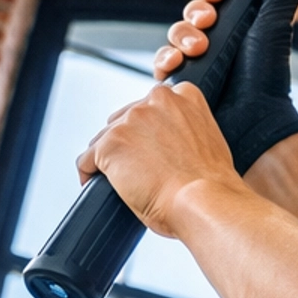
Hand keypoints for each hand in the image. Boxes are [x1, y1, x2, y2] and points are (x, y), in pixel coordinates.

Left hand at [78, 82, 238, 235]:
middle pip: (124, 118)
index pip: (152, 105)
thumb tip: (166, 144)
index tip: (150, 148)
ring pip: (103, 138)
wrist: (203, 202)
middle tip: (137, 169)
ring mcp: (131, 119)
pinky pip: (86, 160)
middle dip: (127, 142)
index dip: (148, 129)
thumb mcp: (208, 140)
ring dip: (109, 158)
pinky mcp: (110, 142)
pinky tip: (97, 185)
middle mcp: (157, 99)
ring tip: (121, 182)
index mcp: (185, 95)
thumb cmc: (211, 184)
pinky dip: (89, 173)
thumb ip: (185, 129)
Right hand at [154, 0, 297, 174]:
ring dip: (182, 36)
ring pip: (174, 36)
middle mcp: (214, 42)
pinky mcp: (180, 83)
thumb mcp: (274, 29)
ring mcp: (196, 63)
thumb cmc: (268, 77)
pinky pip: (162, 64)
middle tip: (208, 24)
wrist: (254, 118)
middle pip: (191, 14)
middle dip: (197, 14)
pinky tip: (176, 63)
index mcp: (236, 27)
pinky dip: (166, 59)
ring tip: (199, 49)